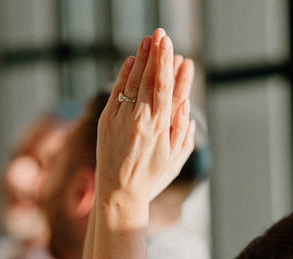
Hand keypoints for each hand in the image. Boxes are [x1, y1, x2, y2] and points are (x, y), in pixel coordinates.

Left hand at [96, 29, 195, 207]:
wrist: (120, 189)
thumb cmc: (152, 174)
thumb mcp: (175, 156)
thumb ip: (182, 130)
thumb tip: (186, 105)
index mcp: (160, 125)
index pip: (164, 86)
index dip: (166, 63)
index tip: (169, 45)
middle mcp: (140, 118)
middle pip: (148, 78)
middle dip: (154, 53)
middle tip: (159, 34)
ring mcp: (121, 117)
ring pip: (131, 81)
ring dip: (139, 59)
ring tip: (146, 41)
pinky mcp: (106, 120)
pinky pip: (116, 92)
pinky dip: (123, 75)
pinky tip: (129, 61)